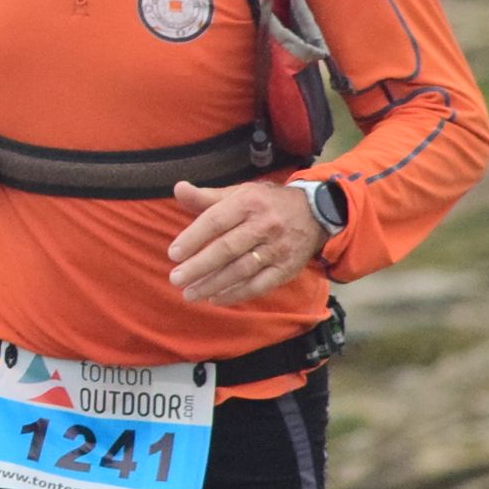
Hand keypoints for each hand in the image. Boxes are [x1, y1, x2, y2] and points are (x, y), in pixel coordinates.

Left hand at [166, 180, 326, 303]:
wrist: (315, 212)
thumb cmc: (265, 203)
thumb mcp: (239, 193)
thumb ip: (207, 196)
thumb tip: (178, 188)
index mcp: (248, 203)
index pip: (216, 221)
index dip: (193, 238)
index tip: (173, 254)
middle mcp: (264, 225)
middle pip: (227, 249)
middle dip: (199, 266)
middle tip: (176, 279)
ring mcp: (277, 249)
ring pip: (241, 270)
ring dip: (213, 284)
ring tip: (190, 293)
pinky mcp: (287, 268)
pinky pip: (260, 285)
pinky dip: (237, 294)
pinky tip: (216, 299)